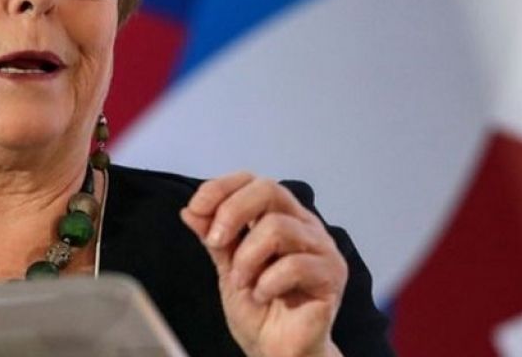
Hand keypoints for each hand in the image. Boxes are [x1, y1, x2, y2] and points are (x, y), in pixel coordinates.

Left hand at [181, 173, 346, 356]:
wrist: (277, 351)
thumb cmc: (259, 310)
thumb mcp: (226, 268)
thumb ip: (214, 238)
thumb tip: (190, 211)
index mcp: (279, 216)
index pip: (252, 181)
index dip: (221, 188)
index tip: (196, 209)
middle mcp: (303, 225)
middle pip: (269, 189)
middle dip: (232, 212)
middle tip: (215, 241)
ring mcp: (320, 248)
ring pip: (278, 227)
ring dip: (247, 257)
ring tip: (241, 282)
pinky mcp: (331, 275)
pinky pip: (295, 265)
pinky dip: (268, 282)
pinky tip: (262, 295)